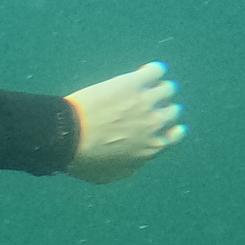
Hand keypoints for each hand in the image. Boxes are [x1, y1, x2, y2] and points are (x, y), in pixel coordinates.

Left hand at [64, 61, 184, 183]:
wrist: (68, 136)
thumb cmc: (83, 159)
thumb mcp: (109, 174)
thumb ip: (129, 167)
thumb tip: (136, 161)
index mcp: (153, 147)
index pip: (175, 134)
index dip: (167, 128)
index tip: (156, 124)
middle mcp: (157, 123)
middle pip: (172, 111)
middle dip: (159, 109)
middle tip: (142, 106)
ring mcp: (148, 102)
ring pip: (166, 89)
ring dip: (155, 89)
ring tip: (140, 88)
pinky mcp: (135, 83)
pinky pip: (156, 70)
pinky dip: (152, 70)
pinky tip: (140, 74)